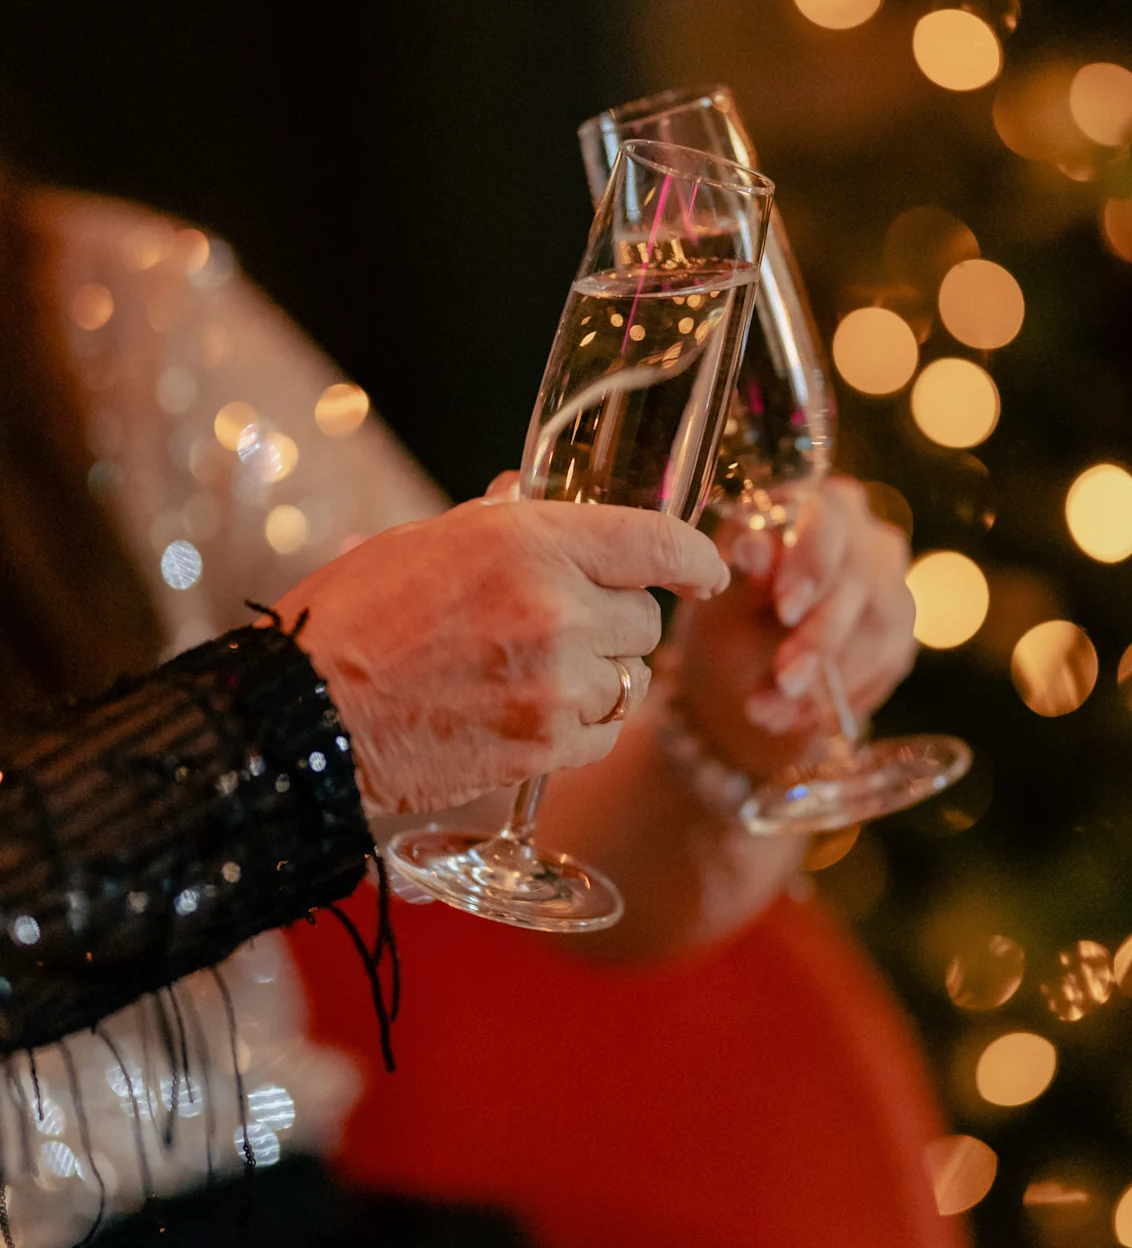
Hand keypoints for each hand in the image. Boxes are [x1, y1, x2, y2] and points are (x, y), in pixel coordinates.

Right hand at [277, 497, 728, 815]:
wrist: (308, 714)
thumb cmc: (356, 617)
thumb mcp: (429, 540)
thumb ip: (503, 524)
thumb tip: (536, 500)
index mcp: (530, 541)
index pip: (658, 542)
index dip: (696, 558)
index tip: (708, 571)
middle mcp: (556, 609)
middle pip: (645, 622)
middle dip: (612, 625)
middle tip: (554, 630)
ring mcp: (555, 684)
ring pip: (628, 683)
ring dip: (595, 681)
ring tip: (527, 678)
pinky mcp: (544, 748)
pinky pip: (601, 734)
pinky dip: (576, 729)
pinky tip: (523, 717)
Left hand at [674, 477, 915, 780]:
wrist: (740, 678)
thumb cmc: (728, 619)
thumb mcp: (723, 599)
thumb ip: (742, 574)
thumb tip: (753, 546)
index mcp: (817, 506)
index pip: (831, 513)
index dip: (813, 561)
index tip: (785, 608)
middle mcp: (867, 538)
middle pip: (862, 576)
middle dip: (820, 636)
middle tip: (783, 679)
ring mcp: (891, 588)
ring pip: (878, 629)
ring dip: (825, 678)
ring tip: (769, 708)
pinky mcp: (899, 638)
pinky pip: (883, 668)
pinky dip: (836, 698)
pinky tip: (792, 717)